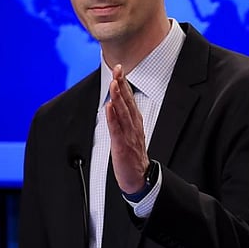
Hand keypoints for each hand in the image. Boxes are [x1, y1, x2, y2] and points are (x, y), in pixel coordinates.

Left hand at [106, 64, 149, 193]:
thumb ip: (124, 118)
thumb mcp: (130, 133)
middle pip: (127, 102)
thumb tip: (115, 102)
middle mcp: (134, 126)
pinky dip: (113, 118)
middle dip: (122, 84)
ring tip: (114, 83)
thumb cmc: (133, 156)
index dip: (124, 83)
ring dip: (118, 97)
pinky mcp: (122, 146)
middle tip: (118, 69)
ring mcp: (129, 136)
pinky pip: (117, 130)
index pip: (129, 99)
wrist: (139, 178)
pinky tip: (109, 108)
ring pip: (123, 113)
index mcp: (135, 122)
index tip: (119, 69)